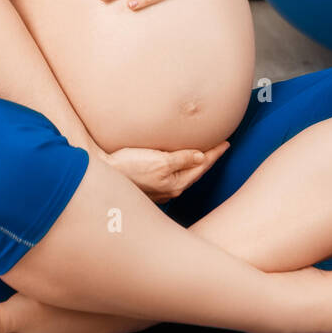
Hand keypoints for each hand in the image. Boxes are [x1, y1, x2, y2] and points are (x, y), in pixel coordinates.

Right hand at [101, 141, 230, 202]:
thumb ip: (181, 159)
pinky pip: (173, 177)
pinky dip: (182, 168)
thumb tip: (202, 157)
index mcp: (176, 183)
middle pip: (195, 171)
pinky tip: (180, 165)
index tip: (227, 142)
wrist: (105, 175)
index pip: (202, 165)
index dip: (215, 153)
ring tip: (204, 154)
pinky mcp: (151, 188)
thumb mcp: (159, 161)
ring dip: (195, 165)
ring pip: (185, 175)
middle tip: (221, 147)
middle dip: (208, 160)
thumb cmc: (129, 166)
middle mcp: (171, 189)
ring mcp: (161, 190)